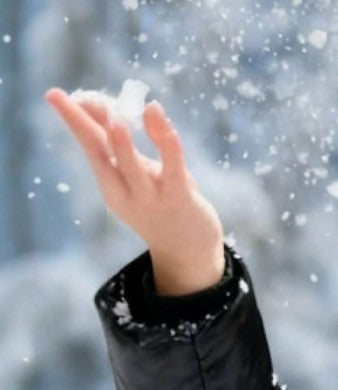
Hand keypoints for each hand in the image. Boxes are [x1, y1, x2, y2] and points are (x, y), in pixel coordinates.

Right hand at [43, 88, 224, 289]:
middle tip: (72, 99)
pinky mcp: (181, 199)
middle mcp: (125, 192)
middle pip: (102, 154)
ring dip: (124, 145)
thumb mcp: (135, 173)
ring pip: (134, 169)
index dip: (73, 120)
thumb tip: (104, 106)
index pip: (89, 146)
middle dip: (84, 126)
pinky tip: (158, 115)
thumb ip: (121, 144)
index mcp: (110, 184)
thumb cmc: (157, 203)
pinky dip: (167, 143)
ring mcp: (152, 198)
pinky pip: (173, 169)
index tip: (54, 94)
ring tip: (115, 120)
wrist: (187, 251)